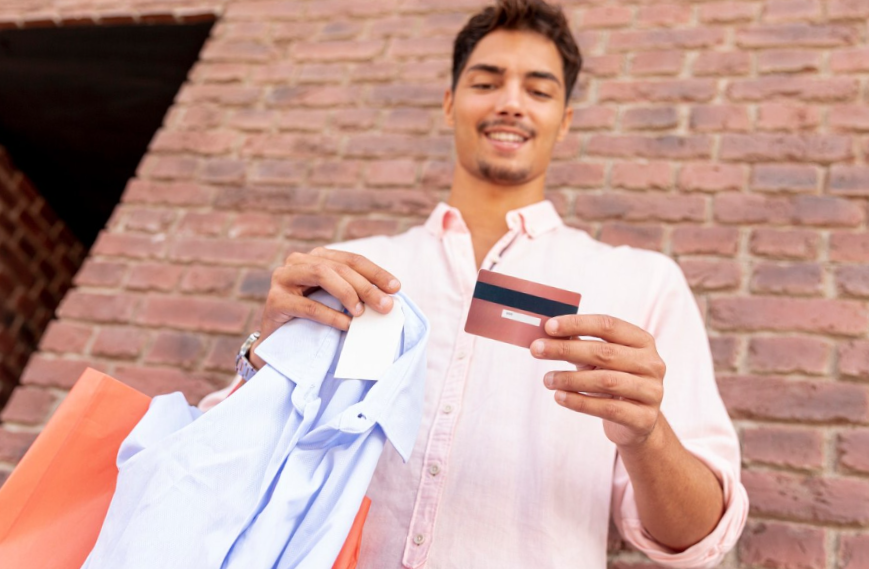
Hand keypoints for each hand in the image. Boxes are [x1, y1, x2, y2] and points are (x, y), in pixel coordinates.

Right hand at [250, 247, 399, 368]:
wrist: (277, 343)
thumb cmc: (312, 320)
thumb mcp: (335, 301)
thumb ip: (354, 294)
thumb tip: (388, 299)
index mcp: (316, 257)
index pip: (351, 260)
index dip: (375, 272)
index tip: (396, 288)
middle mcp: (298, 262)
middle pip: (338, 267)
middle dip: (366, 286)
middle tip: (385, 305)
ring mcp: (283, 278)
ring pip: (321, 275)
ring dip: (347, 293)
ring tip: (363, 313)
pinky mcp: (274, 301)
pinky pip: (307, 305)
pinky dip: (330, 315)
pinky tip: (346, 325)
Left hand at [530, 314, 665, 448]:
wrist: (636, 423)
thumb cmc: (613, 382)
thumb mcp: (600, 361)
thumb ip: (580, 344)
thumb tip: (546, 332)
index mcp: (642, 341)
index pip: (608, 325)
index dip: (577, 324)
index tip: (548, 327)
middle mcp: (652, 363)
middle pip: (605, 352)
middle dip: (566, 349)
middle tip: (536, 350)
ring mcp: (652, 391)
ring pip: (606, 381)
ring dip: (570, 379)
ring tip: (547, 379)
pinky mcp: (644, 418)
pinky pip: (608, 409)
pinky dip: (580, 402)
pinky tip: (559, 397)